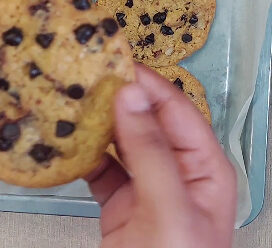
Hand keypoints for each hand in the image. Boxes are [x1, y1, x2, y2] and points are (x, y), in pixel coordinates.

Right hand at [87, 65, 236, 247]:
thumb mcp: (170, 208)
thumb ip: (151, 153)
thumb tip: (133, 97)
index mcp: (205, 168)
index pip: (176, 110)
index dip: (147, 83)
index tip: (114, 61)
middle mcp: (178, 173)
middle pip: (147, 121)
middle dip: (117, 99)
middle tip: (84, 76)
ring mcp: (147, 190)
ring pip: (120, 143)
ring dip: (96, 124)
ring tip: (71, 99)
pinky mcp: (120, 207)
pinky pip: (100, 170)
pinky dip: (82, 156)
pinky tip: (66, 141)